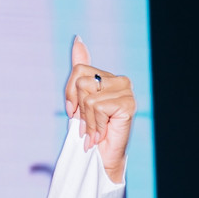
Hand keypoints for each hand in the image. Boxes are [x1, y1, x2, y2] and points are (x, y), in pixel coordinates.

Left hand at [63, 36, 134, 183]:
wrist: (101, 158)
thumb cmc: (90, 132)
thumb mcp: (78, 100)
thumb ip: (78, 71)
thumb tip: (78, 39)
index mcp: (108, 77)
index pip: (78, 70)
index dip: (70, 94)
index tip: (74, 113)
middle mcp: (120, 80)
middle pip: (81, 81)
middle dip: (78, 109)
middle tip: (86, 125)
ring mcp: (127, 91)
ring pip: (88, 97)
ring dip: (87, 121)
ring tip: (94, 131)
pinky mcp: (128, 104)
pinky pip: (98, 107)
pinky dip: (95, 125)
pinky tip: (101, 134)